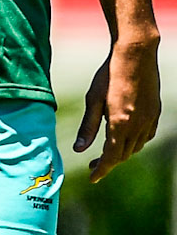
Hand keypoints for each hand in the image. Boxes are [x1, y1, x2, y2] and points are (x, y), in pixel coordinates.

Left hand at [76, 39, 160, 182]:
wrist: (136, 56)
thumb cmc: (109, 75)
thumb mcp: (92, 100)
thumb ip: (88, 127)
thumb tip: (79, 150)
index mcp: (120, 124)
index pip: (111, 157)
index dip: (101, 170)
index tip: (92, 178)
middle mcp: (138, 125)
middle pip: (123, 155)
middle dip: (108, 163)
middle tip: (93, 165)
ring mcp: (150, 120)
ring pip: (136, 147)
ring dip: (121, 154)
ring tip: (106, 152)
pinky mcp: (155, 113)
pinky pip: (146, 137)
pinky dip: (134, 143)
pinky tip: (125, 139)